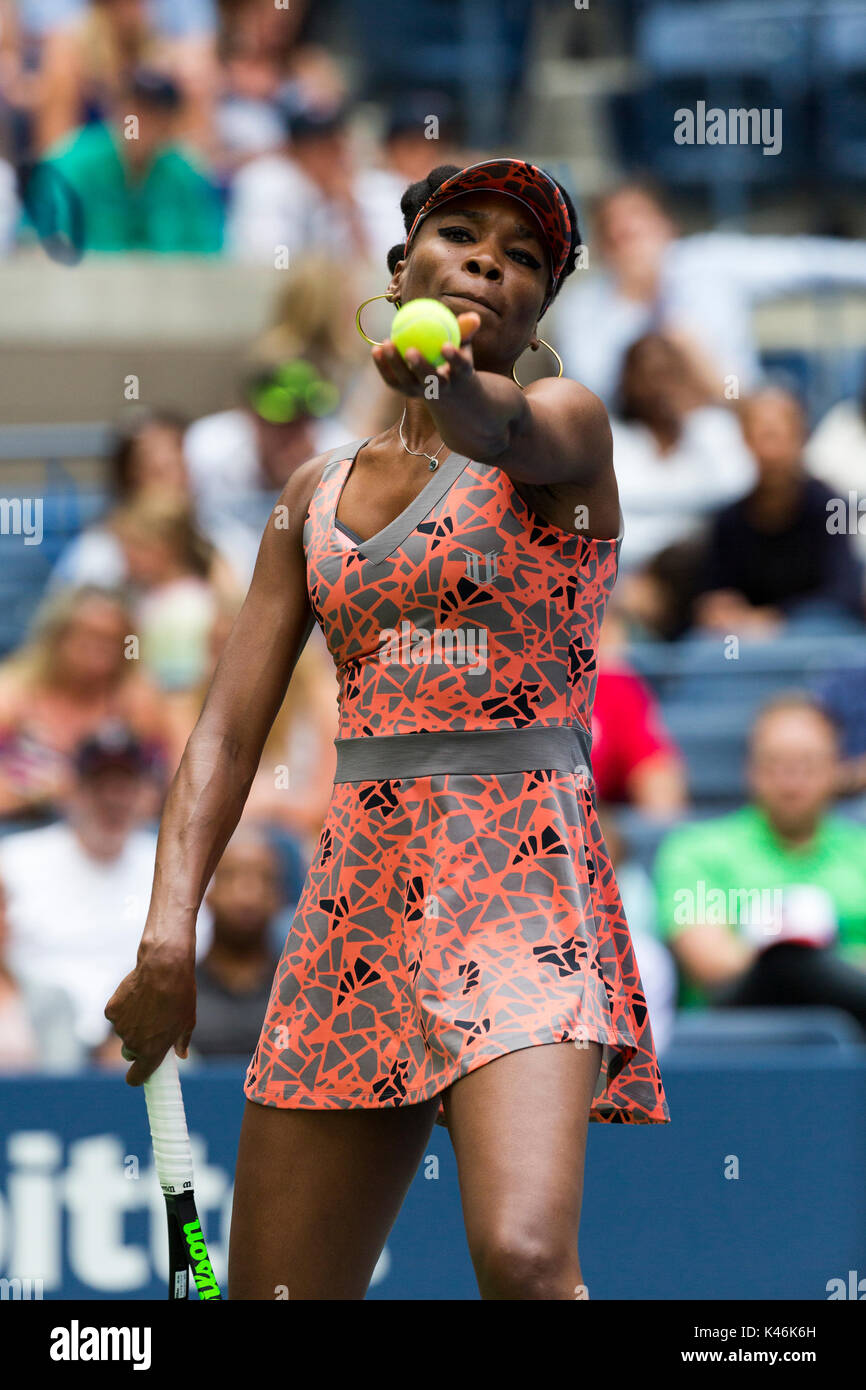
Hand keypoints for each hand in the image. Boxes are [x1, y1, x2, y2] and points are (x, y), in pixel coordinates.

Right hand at [104, 941, 195, 1085]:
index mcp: (151, 1052)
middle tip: (151, 1028)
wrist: (163, 968)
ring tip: (148, 1004)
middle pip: (130, 1053)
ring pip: (123, 1032)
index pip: (136, 1078)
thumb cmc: (180, 995)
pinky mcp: (111, 1011)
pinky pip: (116, 1015)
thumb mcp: (188, 1022)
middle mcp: (133, 1044)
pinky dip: (124, 1009)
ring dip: (131, 1024)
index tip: (140, 1073)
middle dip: (137, 1046)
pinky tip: (137, 995)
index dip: (137, 1077)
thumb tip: (181, 1054)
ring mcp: (120, 1027)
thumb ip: (181, 1042)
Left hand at [372, 311, 480, 397]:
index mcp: (459, 375)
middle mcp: (441, 388)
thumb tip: (473, 315)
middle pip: (430, 379)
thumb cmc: (456, 359)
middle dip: (420, 367)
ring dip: (396, 364)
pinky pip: (392, 381)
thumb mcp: (464, 346)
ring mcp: (422, 392)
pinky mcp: (406, 393)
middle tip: (410, 349)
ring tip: (387, 342)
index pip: (459, 367)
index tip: (445, 346)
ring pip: (407, 382)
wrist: (448, 391)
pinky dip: (383, 366)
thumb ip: (466, 330)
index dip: (453, 358)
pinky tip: (375, 350)